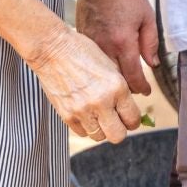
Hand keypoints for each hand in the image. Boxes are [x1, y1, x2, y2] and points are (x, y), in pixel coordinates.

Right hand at [28, 26, 141, 143]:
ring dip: (102, 129)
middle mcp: (102, 102)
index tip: (130, 118)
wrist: (53, 49)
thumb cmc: (83, 51)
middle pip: (118, 136)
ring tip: (100, 116)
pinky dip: (86, 127)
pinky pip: (82, 133)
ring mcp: (83, 111)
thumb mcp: (111, 65)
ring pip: (99, 137)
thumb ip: (121, 88)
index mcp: (117, 87)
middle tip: (117, 121)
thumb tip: (128, 107)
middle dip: (120, 129)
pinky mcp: (67, 115)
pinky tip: (86, 114)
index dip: (134, 121)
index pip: (133, 119)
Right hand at [76, 0, 158, 95]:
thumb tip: (153, 64)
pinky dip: (100, 66)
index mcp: (124, 43)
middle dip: (127, 88)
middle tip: (136, 88)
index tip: (147, 92)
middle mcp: (105, 47)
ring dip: (112, 79)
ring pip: (101, 72)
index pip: (133, 76)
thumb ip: (150, 43)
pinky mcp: (82, 38)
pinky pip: (91, 60)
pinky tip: (107, 67)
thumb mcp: (147, 17)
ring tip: (123, 82)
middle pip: (115, 80)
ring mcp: (91, 44)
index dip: (141, 88)